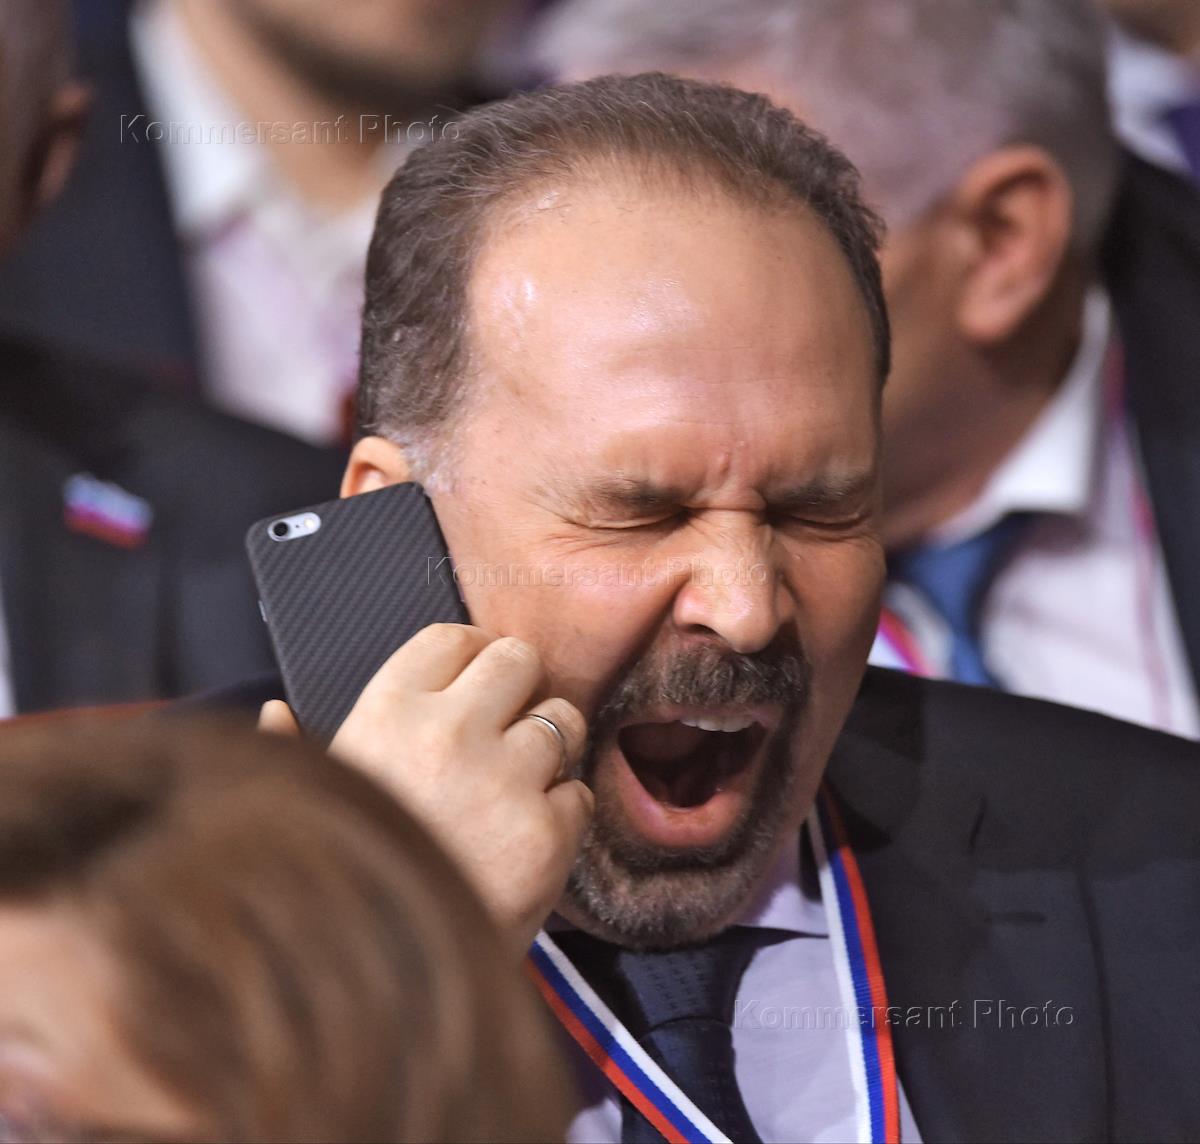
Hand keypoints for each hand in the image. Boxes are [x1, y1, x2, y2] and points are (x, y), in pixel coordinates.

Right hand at [259, 624, 591, 955]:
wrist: (379, 983)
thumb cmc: (338, 882)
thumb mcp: (309, 804)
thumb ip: (297, 751)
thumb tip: (274, 711)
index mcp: (386, 712)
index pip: (451, 638)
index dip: (472, 652)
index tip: (478, 672)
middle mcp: (451, 730)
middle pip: (519, 659)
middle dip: (522, 686)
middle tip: (512, 721)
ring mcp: (505, 779)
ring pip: (564, 719)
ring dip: (551, 747)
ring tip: (518, 785)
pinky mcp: (548, 831)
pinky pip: (579, 791)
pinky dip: (562, 812)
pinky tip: (524, 839)